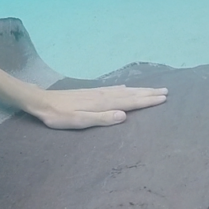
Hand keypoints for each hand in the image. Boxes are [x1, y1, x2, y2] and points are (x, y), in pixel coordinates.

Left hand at [21, 85, 167, 129]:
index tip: (163, 99)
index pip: (130, 102)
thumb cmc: (59, 116)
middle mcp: (103, 95)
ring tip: (153, 89)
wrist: (42, 102)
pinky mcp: (90, 92)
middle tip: (166, 91)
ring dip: (139, 89)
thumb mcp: (79, 121)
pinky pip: (113, 88)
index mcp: (103, 104)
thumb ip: (102, 119)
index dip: (147, 101)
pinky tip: (126, 87)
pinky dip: (124, 88)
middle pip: (130, 94)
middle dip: (148, 93)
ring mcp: (97, 92)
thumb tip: (124, 116)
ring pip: (124, 90)